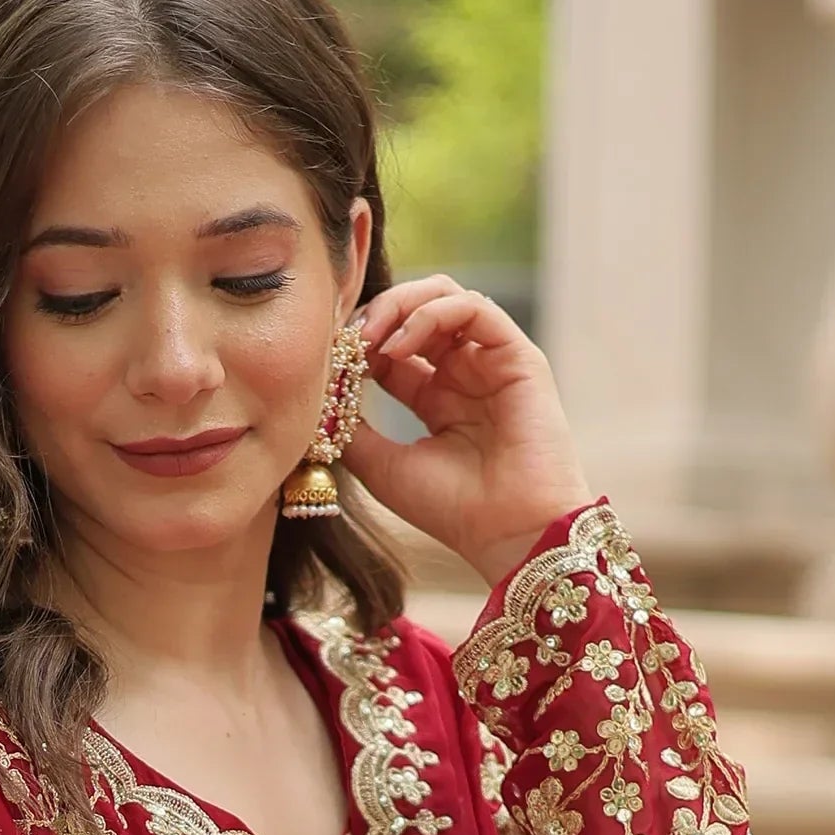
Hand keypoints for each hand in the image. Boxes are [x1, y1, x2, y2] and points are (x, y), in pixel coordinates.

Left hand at [344, 275, 594, 585]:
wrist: (510, 537)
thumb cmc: (453, 511)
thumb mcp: (382, 467)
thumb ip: (350, 429)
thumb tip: (316, 397)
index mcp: (437, 398)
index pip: (392, 346)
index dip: (358, 343)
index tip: (328, 358)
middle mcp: (465, 373)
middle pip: (415, 311)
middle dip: (375, 315)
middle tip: (344, 339)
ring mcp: (491, 362)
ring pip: (443, 297)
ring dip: (398, 307)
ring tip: (368, 339)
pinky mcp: (518, 356)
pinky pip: (471, 308)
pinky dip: (429, 316)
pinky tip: (399, 347)